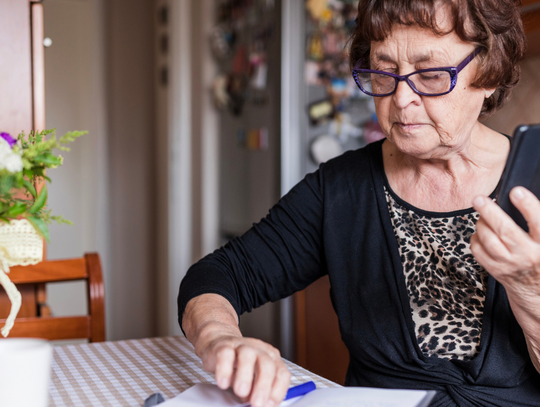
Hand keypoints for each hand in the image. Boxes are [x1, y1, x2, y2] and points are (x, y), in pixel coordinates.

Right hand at [196, 326, 290, 406]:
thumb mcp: (252, 379)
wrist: (220, 344)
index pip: (282, 373)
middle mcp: (259, 350)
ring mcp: (242, 346)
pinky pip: (225, 355)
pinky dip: (224, 370)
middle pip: (267, 365)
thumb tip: (260, 405)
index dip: (278, 390)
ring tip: (240, 392)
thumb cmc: (239, 364)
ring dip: (245, 376)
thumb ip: (256, 391)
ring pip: (247, 356)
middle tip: (257, 403)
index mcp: (271, 358)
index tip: (270, 405)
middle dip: (263, 386)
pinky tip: (223, 383)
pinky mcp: (224, 346)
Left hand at [471, 187, 539, 307]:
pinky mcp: (495, 270)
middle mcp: (528, 255)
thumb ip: (537, 223)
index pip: (538, 222)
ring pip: (488, 239)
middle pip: (505, 230)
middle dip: (490, 212)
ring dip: (481, 223)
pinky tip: (480, 232)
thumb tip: (520, 196)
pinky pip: (478, 250)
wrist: (537, 290)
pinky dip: (475, 238)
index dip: (527, 205)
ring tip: (482, 214)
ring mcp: (509, 264)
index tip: (516, 191)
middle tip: (479, 199)